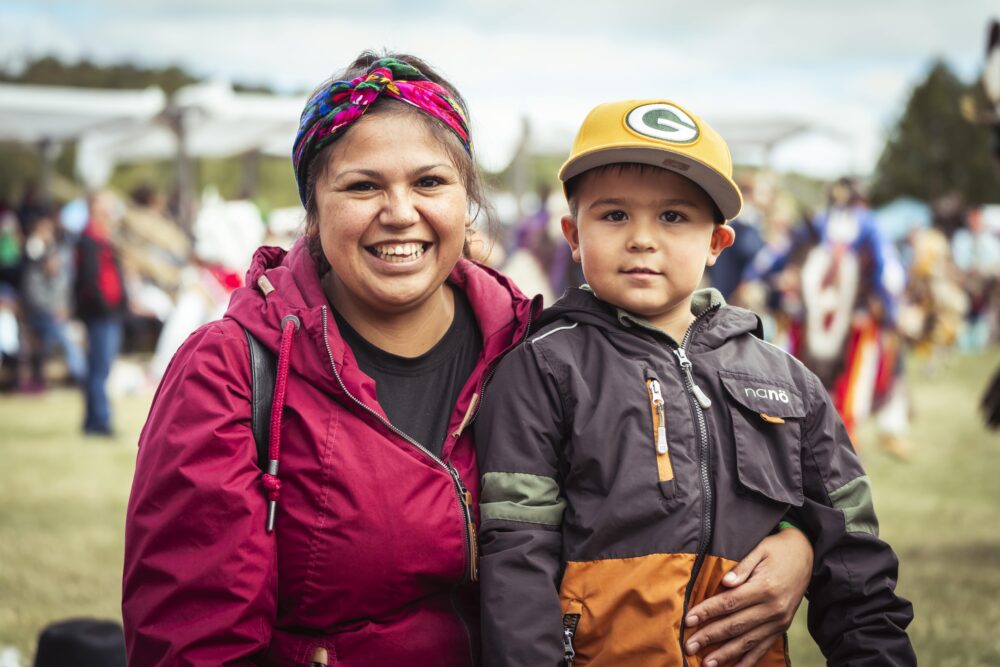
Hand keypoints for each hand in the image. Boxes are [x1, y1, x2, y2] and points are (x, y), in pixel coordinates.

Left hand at [683, 527, 812, 666]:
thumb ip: (742, 567)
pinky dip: (749, 659)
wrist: (806, 556)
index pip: (729, 603)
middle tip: (689, 646)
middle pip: (735, 625)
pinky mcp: (782, 627)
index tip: (688, 620)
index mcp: (764, 587)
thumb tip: (725, 582)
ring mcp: (779, 621)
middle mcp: (773, 608)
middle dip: (710, 637)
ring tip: (707, 663)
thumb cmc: (776, 550)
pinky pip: (763, 647)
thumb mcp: (759, 549)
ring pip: (748, 641)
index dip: (707, 612)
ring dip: (726, 654)